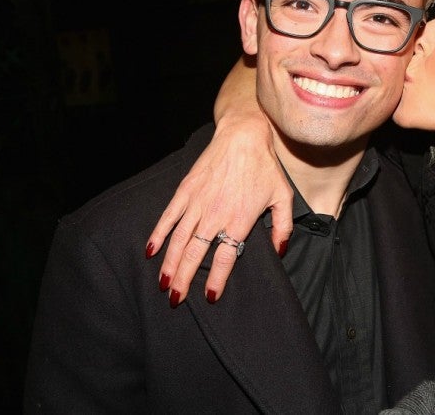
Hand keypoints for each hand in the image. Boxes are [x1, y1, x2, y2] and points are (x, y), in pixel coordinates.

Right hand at [145, 113, 293, 305]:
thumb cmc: (266, 167)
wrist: (244, 136)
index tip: (210, 296)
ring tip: (164, 283)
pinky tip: (151, 251)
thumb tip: (281, 251)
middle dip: (185, 279)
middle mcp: (216, 214)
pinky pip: (169, 216)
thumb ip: (284, 227)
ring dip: (170, 263)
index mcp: (240, 219)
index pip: (226, 256)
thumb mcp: (283, 197)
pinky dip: (159, 234)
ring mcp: (197, 202)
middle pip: (196, 253)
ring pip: (179, 239)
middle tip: (176, 299)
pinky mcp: (185, 190)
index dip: (217, 279)